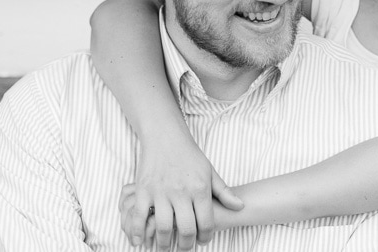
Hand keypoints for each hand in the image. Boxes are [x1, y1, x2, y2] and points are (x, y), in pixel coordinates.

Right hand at [119, 137, 242, 250]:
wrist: (166, 137)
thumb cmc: (190, 155)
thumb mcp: (210, 171)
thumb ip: (224, 192)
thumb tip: (240, 206)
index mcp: (200, 189)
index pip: (206, 222)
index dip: (206, 237)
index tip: (203, 241)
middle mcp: (181, 192)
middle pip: (185, 229)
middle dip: (186, 245)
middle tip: (185, 248)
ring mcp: (161, 192)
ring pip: (163, 227)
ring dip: (164, 242)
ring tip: (166, 246)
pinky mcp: (143, 190)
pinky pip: (139, 217)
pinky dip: (137, 232)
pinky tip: (138, 241)